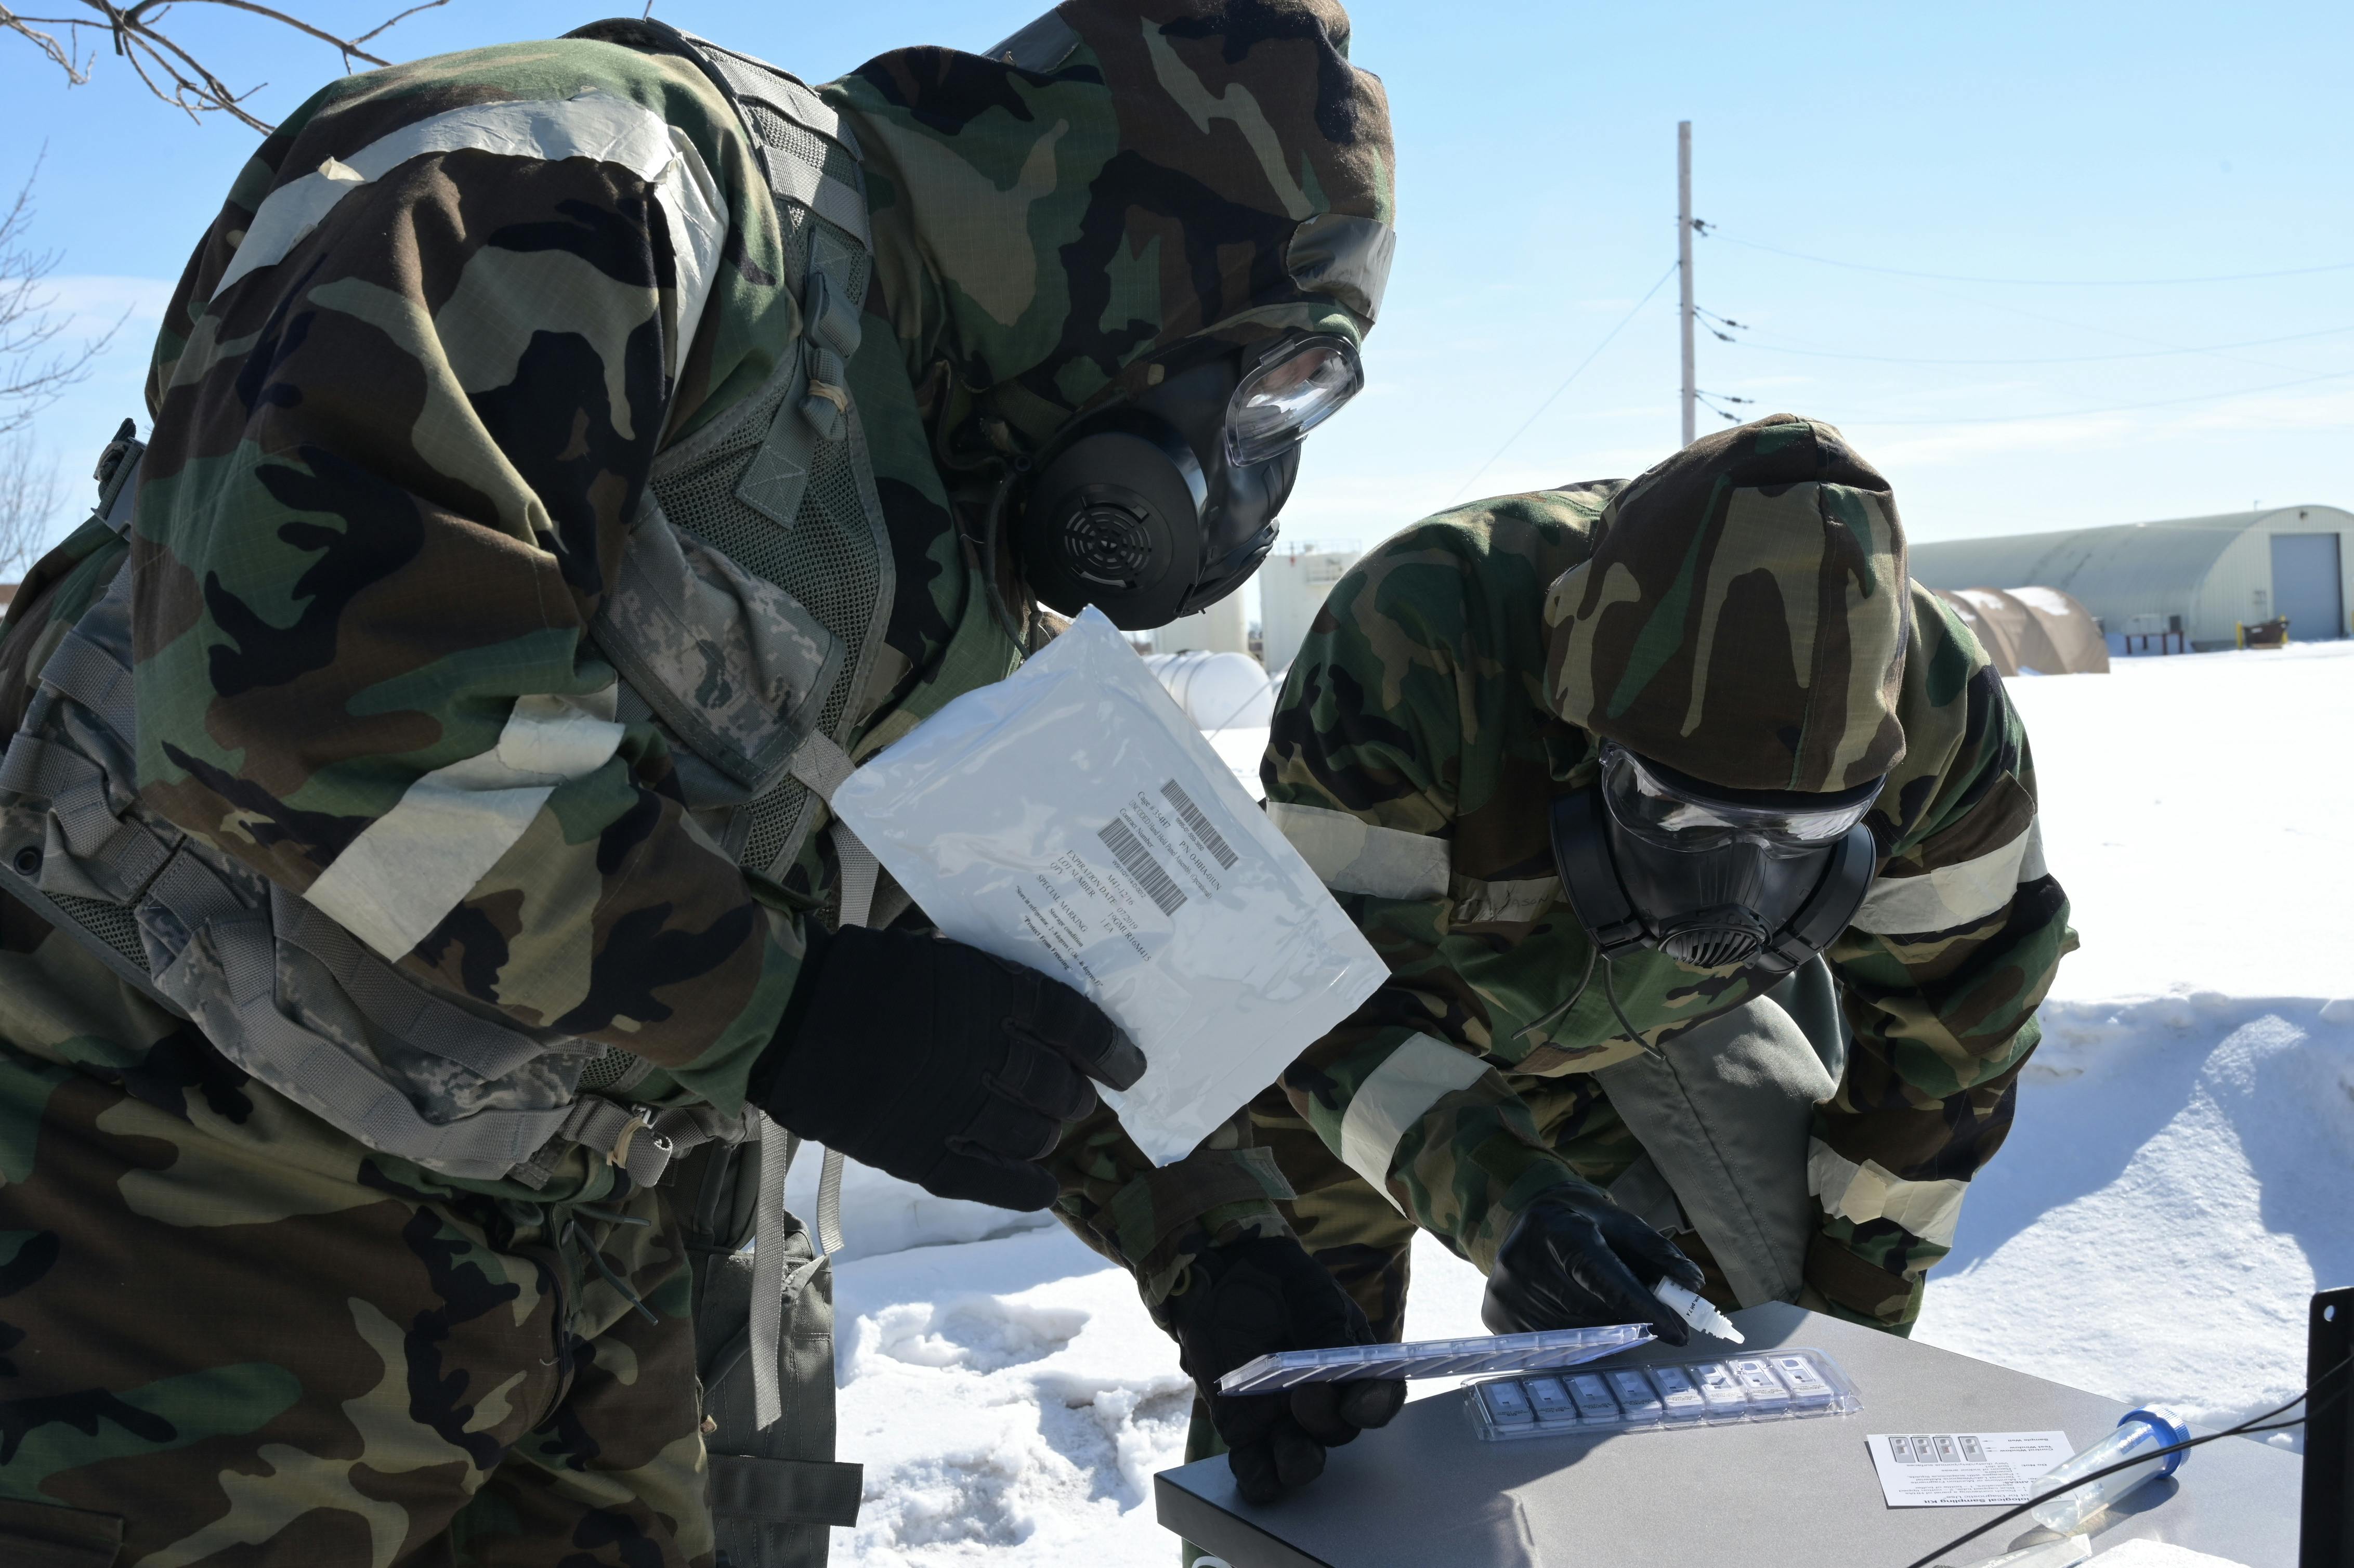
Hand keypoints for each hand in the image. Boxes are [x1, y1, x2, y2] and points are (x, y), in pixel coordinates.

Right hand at [751, 926, 1143, 1209]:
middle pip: (1057, 1082)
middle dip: (1076, 1093)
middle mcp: (983, 1052)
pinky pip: (992, 1180)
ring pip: (1033, 1132)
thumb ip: (990, 983)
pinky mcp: (924, 1152)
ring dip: (1052, 1133)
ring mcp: (955, 1106)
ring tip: (1051, 1129)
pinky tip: (1045, 1184)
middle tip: (1076, 1095)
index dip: (1109, 1048)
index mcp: (989, 994)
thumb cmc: (861, 976)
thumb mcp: (939, 957)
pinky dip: (1027, 1186)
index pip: (1073, 1024)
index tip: (1129, 1065)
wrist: (787, 1020)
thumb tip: (1040, 1011)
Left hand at [1160, 1235, 1405, 1504]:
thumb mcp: (1314, 1297)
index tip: (1359, 1404)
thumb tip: (1341, 1363)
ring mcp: (1284, 1418)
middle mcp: (1324, 1400)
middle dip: (1327, 1421)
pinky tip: (1259, 1480)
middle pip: (1339, 1430)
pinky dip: (1259, 1479)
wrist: (1224, 1276)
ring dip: (1300, 1463)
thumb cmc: (1280, 1284)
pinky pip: (1255, 1466)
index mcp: (1352, 1368)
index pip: (1378, 1395)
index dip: (1376, 1406)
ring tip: (1288, 1451)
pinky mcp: (1244, 1429)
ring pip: (1302, 1458)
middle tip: (1307, 1397)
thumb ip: (1330, 1332)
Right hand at [1480, 1187, 1707, 1343]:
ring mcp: (1504, 1293)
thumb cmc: (1578, 1220)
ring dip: (1607, 1331)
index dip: (1643, 1308)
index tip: (1678, 1332)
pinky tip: (1582, 1317)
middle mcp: (1522, 1261)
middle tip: (1659, 1323)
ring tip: (1614, 1312)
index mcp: (1555, 1228)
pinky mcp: (1495, 1317)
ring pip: (1576, 1334)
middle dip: (1632, 1320)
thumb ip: (1655, 1251)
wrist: (1522, 1217)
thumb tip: (1692, 1284)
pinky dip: (1579, 1338)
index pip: (1604, 1278)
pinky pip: (1552, 1343)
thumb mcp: (1617, 1222)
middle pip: (1593, 1311)